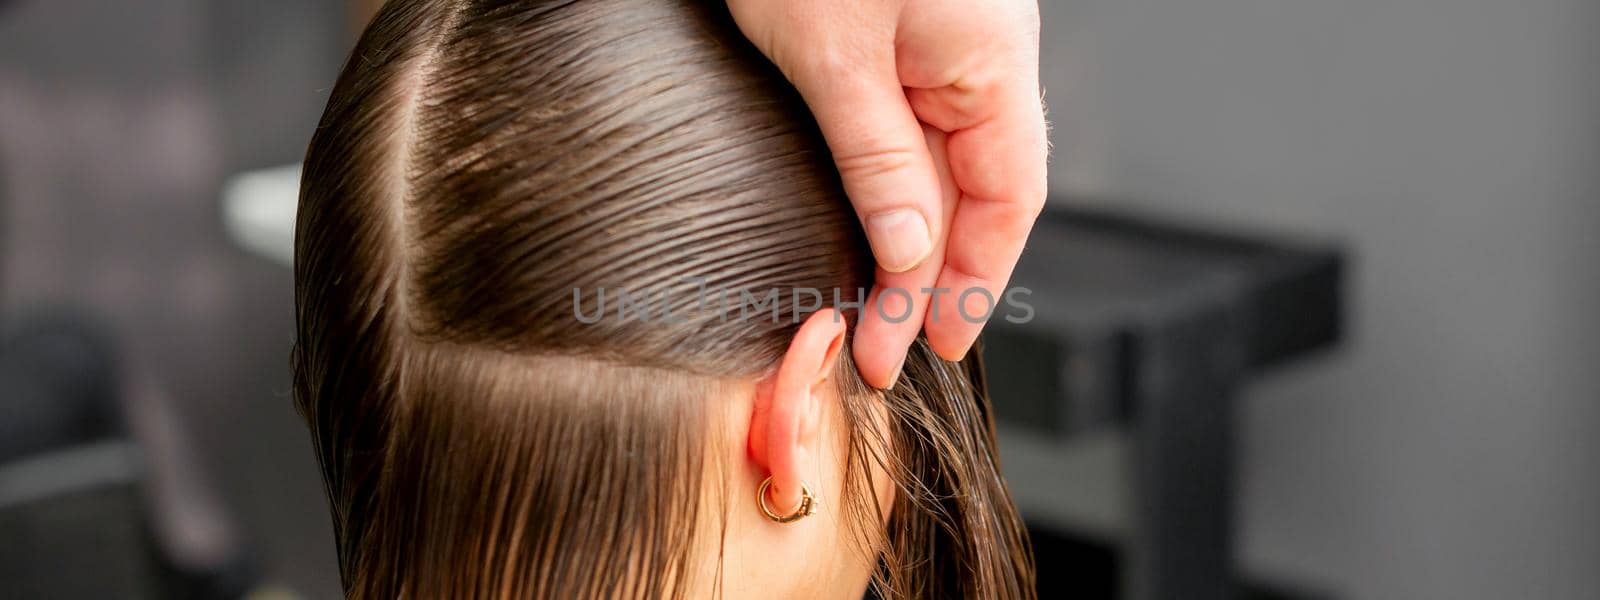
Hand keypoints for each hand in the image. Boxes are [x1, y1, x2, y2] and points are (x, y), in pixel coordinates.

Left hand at [727, 0, 1047, 387]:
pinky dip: (899, 186)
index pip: (1008, 196)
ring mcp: (949, 45)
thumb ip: (879, 157)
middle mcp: (984, 56)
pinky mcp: (908, 36)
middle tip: (886, 350)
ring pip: (947, 163)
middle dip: (937, 277)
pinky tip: (877, 229)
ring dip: (917, 239)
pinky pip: (918, 128)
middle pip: (980, 189)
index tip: (932, 344)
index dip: (977, 279)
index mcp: (990, 60)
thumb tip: (911, 250)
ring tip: (879, 309)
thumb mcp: (832, 56)